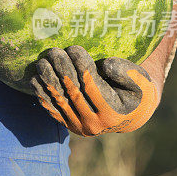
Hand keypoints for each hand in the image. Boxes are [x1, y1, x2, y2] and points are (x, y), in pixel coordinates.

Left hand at [30, 45, 159, 135]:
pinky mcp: (69, 125)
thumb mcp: (140, 80)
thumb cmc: (137, 91)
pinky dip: (42, 94)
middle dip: (61, 69)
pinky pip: (52, 109)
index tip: (74, 48)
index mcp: (112, 112)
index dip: (81, 66)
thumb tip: (105, 65)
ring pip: (59, 101)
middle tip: (54, 51)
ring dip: (47, 80)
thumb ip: (126, 72)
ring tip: (42, 61)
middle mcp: (94, 124)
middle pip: (72, 92)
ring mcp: (79, 127)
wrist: (131, 114)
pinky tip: (35, 79)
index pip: (91, 85)